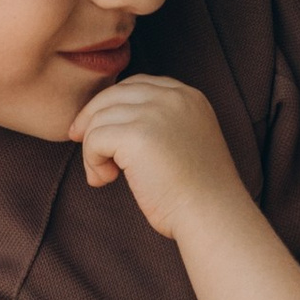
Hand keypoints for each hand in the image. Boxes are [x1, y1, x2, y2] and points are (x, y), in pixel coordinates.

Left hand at [72, 75, 239, 240]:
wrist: (211, 215)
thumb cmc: (197, 191)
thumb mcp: (185, 141)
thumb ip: (159, 123)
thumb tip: (108, 120)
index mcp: (188, 96)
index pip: (136, 85)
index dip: (111, 107)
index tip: (98, 131)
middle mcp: (173, 96)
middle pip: (112, 96)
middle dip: (91, 122)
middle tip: (88, 151)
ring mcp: (155, 113)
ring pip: (99, 120)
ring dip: (92, 150)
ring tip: (104, 177)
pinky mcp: (137, 135)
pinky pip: (95, 139)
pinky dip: (92, 161)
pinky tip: (105, 180)